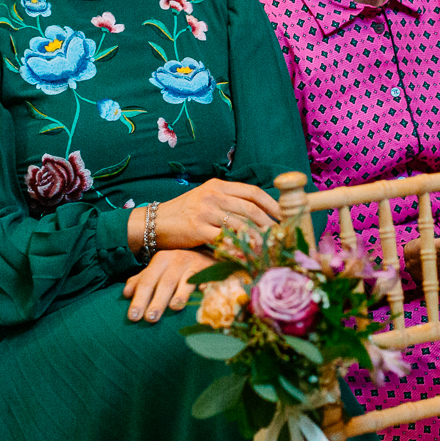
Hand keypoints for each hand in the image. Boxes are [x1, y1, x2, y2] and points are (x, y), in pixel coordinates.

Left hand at [123, 249, 213, 321]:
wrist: (204, 251)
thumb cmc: (176, 265)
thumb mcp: (158, 269)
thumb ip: (142, 280)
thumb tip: (126, 294)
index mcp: (161, 260)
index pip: (147, 281)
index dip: (139, 299)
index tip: (133, 317)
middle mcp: (176, 260)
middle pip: (165, 283)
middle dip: (157, 301)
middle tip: (150, 318)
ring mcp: (194, 265)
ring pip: (186, 281)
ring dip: (181, 294)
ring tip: (174, 307)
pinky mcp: (210, 270)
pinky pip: (208, 278)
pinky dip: (206, 285)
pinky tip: (203, 292)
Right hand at [141, 180, 282, 250]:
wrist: (155, 222)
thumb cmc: (184, 212)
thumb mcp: (207, 199)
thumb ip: (228, 202)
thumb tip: (257, 214)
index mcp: (218, 186)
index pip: (253, 192)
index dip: (272, 204)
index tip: (283, 216)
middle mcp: (213, 196)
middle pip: (250, 209)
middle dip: (269, 224)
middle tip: (280, 236)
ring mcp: (205, 212)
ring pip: (241, 224)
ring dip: (258, 238)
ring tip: (269, 247)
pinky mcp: (198, 229)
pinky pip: (225, 239)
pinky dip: (238, 247)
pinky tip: (247, 254)